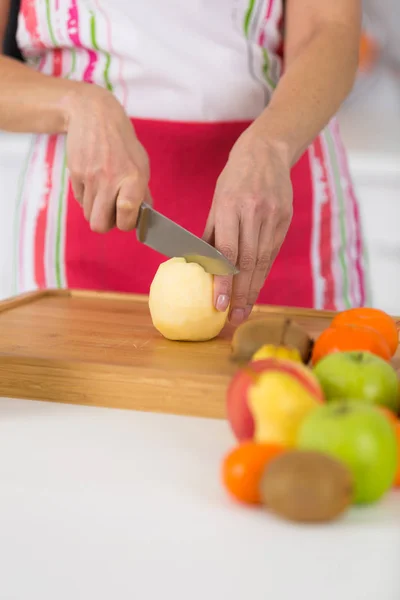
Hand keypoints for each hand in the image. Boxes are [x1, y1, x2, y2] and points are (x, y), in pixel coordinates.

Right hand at [64, 85, 150, 232]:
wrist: (94, 115)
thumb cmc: (122, 142)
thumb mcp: (141, 164)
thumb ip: (143, 192)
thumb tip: (144, 216)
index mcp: (133, 179)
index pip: (126, 218)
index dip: (126, 223)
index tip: (128, 216)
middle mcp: (111, 180)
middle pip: (99, 225)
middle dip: (106, 223)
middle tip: (112, 211)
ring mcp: (90, 178)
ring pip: (88, 215)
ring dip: (96, 210)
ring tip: (104, 193)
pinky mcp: (75, 174)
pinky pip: (79, 200)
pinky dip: (87, 197)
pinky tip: (93, 182)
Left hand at [203, 128, 292, 325]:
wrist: (266, 153)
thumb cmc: (234, 179)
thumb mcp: (218, 201)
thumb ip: (211, 234)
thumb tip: (199, 266)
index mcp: (231, 207)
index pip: (228, 253)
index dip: (224, 282)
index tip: (219, 305)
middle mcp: (254, 213)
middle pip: (249, 263)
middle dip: (241, 294)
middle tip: (234, 318)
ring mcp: (273, 217)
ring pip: (263, 261)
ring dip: (253, 289)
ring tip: (244, 311)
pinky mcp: (285, 220)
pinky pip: (272, 253)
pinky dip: (262, 273)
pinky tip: (255, 288)